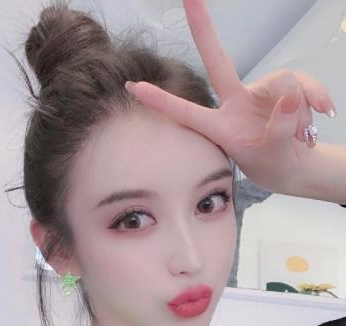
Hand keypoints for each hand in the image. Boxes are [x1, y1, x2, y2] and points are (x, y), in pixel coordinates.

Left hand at [125, 0, 336, 193]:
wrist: (295, 165)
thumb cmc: (273, 165)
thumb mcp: (273, 157)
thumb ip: (279, 130)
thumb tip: (287, 96)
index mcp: (220, 126)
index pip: (185, 111)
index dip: (160, 99)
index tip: (132, 87)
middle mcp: (235, 103)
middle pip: (219, 60)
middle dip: (204, 28)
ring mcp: (258, 92)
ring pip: (282, 80)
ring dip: (300, 107)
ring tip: (303, 133)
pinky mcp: (282, 87)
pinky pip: (301, 81)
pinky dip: (314, 94)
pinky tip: (326, 110)